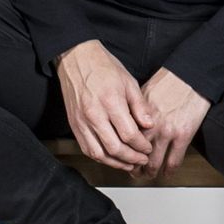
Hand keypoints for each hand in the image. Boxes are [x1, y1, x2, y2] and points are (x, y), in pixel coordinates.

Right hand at [56, 40, 154, 170]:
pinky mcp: (74, 125)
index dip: (141, 146)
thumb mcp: (129, 81)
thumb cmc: (103, 67)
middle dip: (132, 158)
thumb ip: (140, 106)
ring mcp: (81, 121)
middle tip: (142, 160)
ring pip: (99, 153)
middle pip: (115, 148)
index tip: (148, 148)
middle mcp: (94, 114)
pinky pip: (86, 149)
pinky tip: (111, 158)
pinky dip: (100, 157)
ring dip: (116, 163)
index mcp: (110, 102)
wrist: (76, 59)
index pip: (129, 134)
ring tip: (129, 164)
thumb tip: (149, 125)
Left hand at [129, 68, 210, 184]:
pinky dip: (169, 171)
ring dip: (149, 172)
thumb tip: (125, 122)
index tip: (121, 157)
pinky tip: (167, 174)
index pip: (124, 141)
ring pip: (153, 162)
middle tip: (133, 172)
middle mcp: (150, 126)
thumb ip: (133, 111)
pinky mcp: (183, 135)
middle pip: (135, 155)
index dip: (121, 152)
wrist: (190, 76)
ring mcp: (166, 132)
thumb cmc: (168, 81)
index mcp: (138, 115)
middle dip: (133, 167)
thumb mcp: (142, 92)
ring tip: (148, 175)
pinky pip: (174, 161)